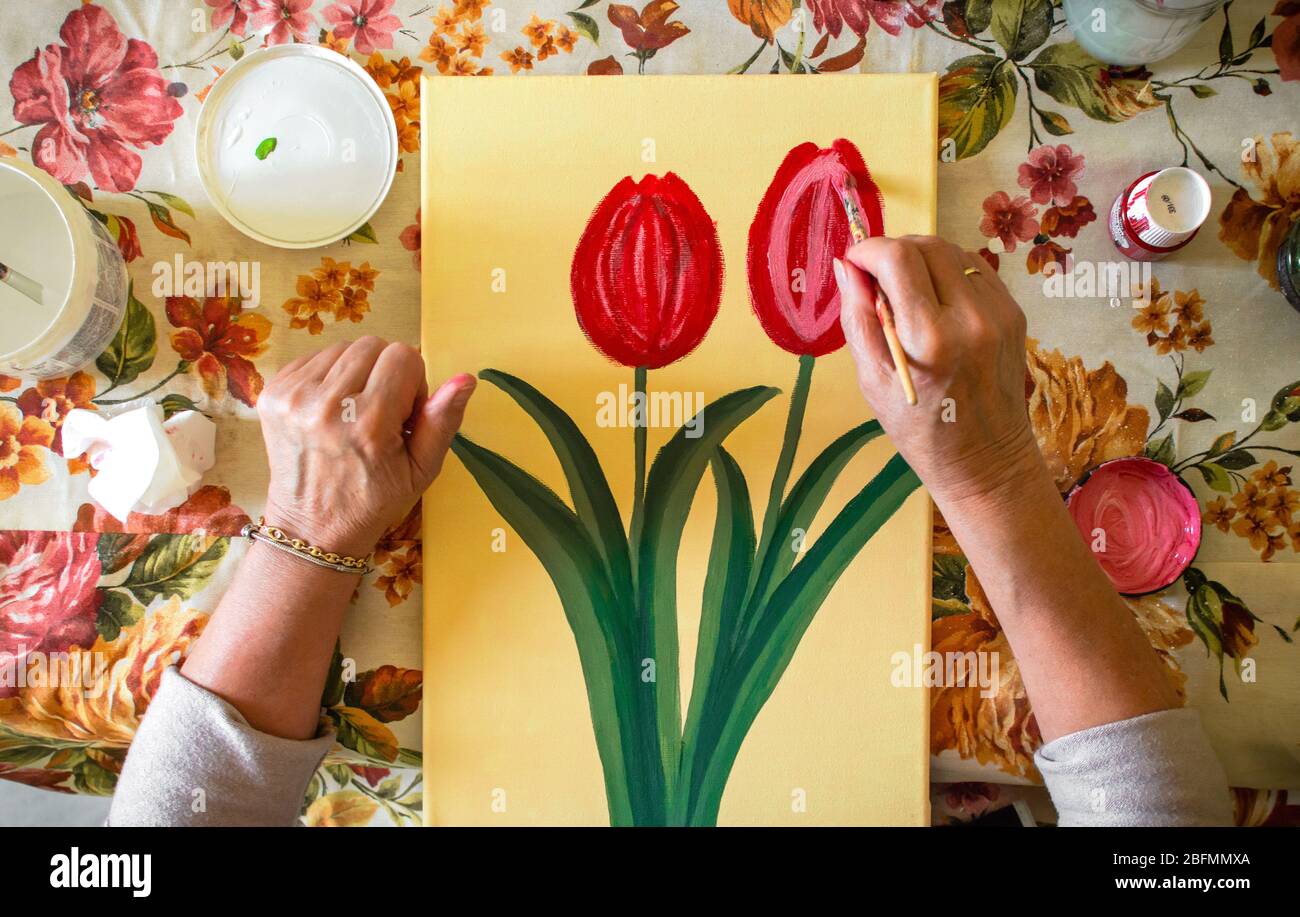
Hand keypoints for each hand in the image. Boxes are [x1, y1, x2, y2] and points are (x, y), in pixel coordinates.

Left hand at [257, 337, 475, 555]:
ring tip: (352, 413)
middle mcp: (325, 404)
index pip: (403, 356)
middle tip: (379, 414)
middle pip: (372, 345)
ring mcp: (292, 397)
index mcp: (367, 423)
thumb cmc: (373, 500)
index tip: (402, 415)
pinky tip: (328, 412)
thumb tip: (465, 379)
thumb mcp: (421, 470)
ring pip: (342, 348)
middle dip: (384, 373)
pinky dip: (327, 378)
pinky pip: (312, 358)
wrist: (311, 527)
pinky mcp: (271, 394)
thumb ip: (443, 421)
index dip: (412, 382)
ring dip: (354, 373)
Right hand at [835, 235, 1041, 504]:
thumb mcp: (872, 380)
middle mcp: (970, 316)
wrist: (986, 460)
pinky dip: (947, 273)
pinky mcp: (1014, 312)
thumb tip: (844, 266)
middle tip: (874, 277)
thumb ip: (857, 317)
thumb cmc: (919, 429)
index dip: (868, 250)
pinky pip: (974, 270)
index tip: (852, 263)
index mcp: (930, 337)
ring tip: (904, 291)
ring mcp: (999, 312)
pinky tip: (935, 302)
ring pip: (952, 252)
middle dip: (892, 251)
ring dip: (920, 258)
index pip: (897, 258)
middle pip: (925, 245)